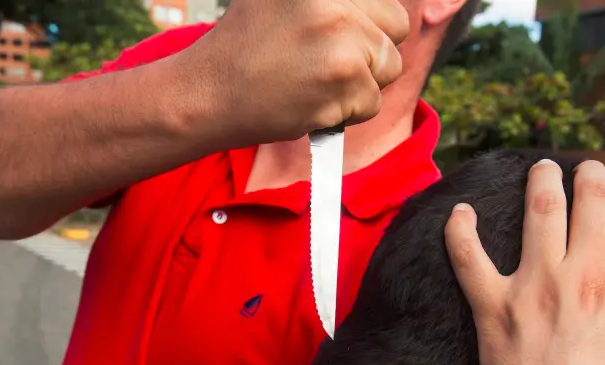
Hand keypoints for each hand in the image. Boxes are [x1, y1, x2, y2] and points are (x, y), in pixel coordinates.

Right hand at [192, 0, 409, 144]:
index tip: (341, 39)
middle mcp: (334, 3)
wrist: (208, 94)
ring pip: (389, 67)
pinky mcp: (343, 81)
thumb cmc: (245, 47)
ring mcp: (341, 40)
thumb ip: (330, 2)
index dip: (368, 21)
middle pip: (396, 27)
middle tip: (328, 61)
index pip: (384, 0)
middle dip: (371, 50)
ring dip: (361, 83)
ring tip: (316, 80)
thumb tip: (371, 7)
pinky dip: (347, 112)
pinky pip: (372, 102)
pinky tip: (312, 101)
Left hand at [444, 160, 604, 364]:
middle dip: (595, 179)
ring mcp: (541, 289)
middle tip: (586, 169)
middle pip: (598, 204)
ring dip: (543, 182)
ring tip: (541, 168)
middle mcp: (593, 279)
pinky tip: (458, 211)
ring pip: (541, 211)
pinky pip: (469, 256)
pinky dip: (460, 230)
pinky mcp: (495, 309)